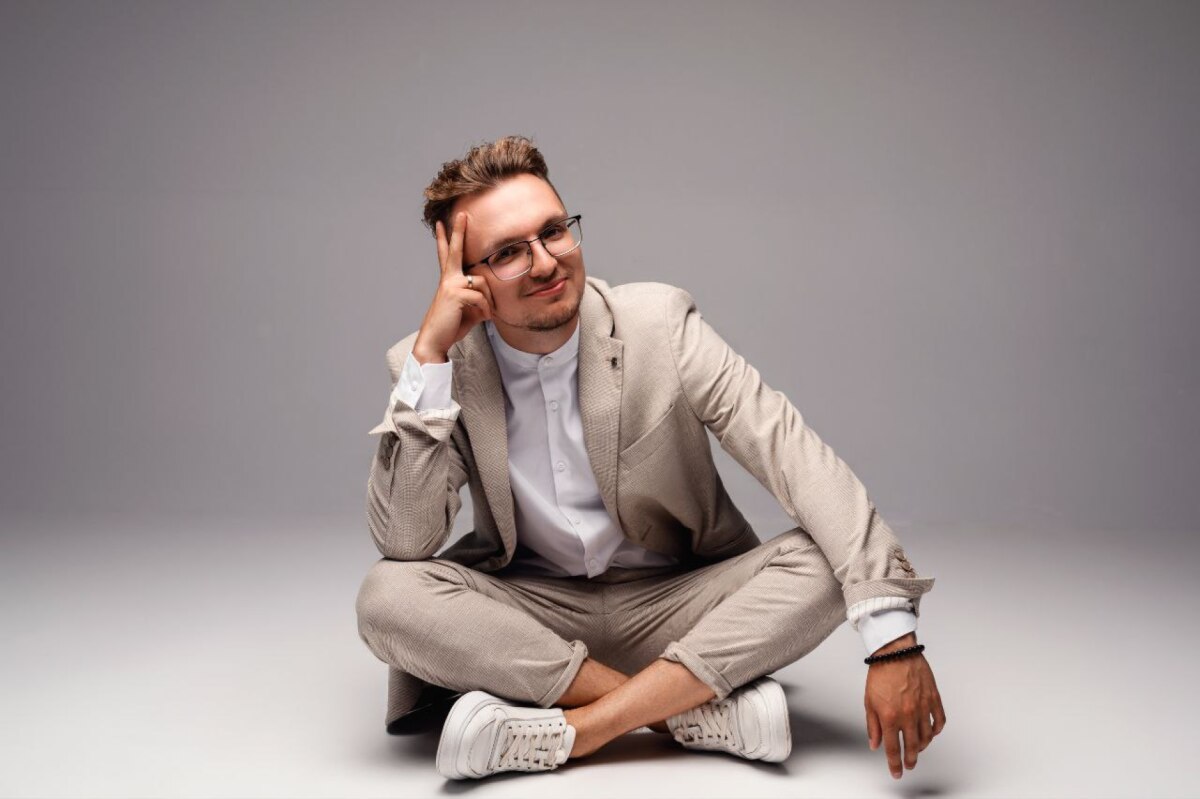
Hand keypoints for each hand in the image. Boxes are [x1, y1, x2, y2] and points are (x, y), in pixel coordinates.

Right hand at [412, 212, 495, 362]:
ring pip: (482, 283)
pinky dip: (486, 309)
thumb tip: (490, 302)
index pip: (447, 256)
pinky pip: (482, 297)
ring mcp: (450, 285)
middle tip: (463, 213)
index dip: (445, 239)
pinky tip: (483, 318)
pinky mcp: (455, 294)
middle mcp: (448, 279)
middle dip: (459, 231)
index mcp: (449, 281)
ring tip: (485, 315)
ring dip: (489, 302)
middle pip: (455, 251)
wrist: (435, 340)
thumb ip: (479, 301)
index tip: (443, 223)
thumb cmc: (451, 326)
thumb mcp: (469, 311)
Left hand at [864, 633, 945, 779]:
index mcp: (890, 717)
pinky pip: (939, 721)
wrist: (895, 652)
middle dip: (910, 760)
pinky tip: (932, 732)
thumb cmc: (880, 673)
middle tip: (909, 765)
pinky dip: (936, 730)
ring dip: (922, 746)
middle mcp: (908, 715)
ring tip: (918, 749)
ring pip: (927, 737)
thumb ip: (873, 725)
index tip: (897, 772)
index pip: (893, 748)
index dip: (895, 763)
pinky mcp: (933, 698)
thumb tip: (875, 744)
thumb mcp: (869, 701)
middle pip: (912, 746)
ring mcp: (923, 708)